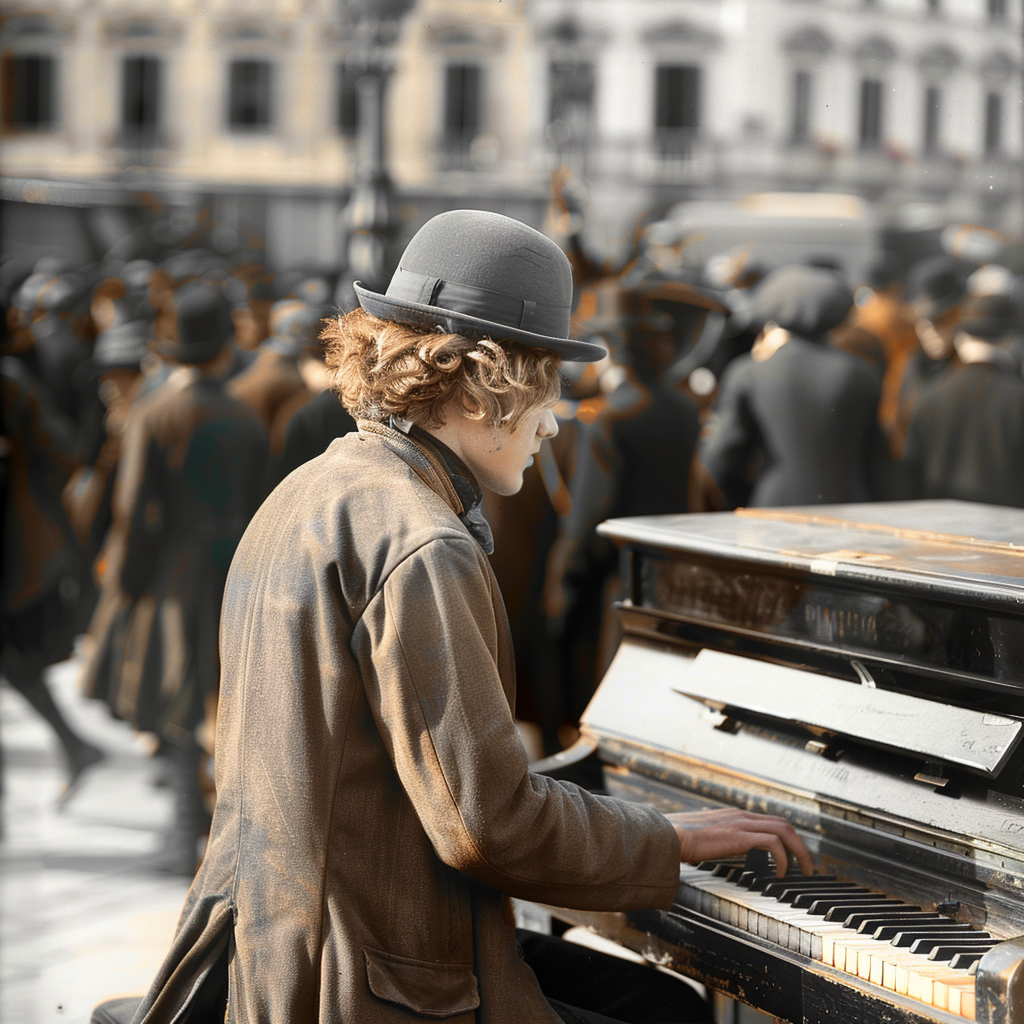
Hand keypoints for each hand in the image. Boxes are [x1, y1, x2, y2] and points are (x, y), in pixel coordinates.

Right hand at [666, 808, 812, 876]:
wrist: (667, 836)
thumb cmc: (677, 840)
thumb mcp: (698, 838)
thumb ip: (707, 841)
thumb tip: (702, 854)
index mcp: (733, 815)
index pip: (769, 821)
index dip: (786, 838)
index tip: (792, 856)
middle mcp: (740, 815)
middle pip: (783, 824)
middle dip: (800, 845)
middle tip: (807, 866)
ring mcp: (741, 823)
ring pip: (784, 830)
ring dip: (799, 852)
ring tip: (804, 871)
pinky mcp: (740, 835)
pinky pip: (774, 843)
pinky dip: (784, 858)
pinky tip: (781, 874)